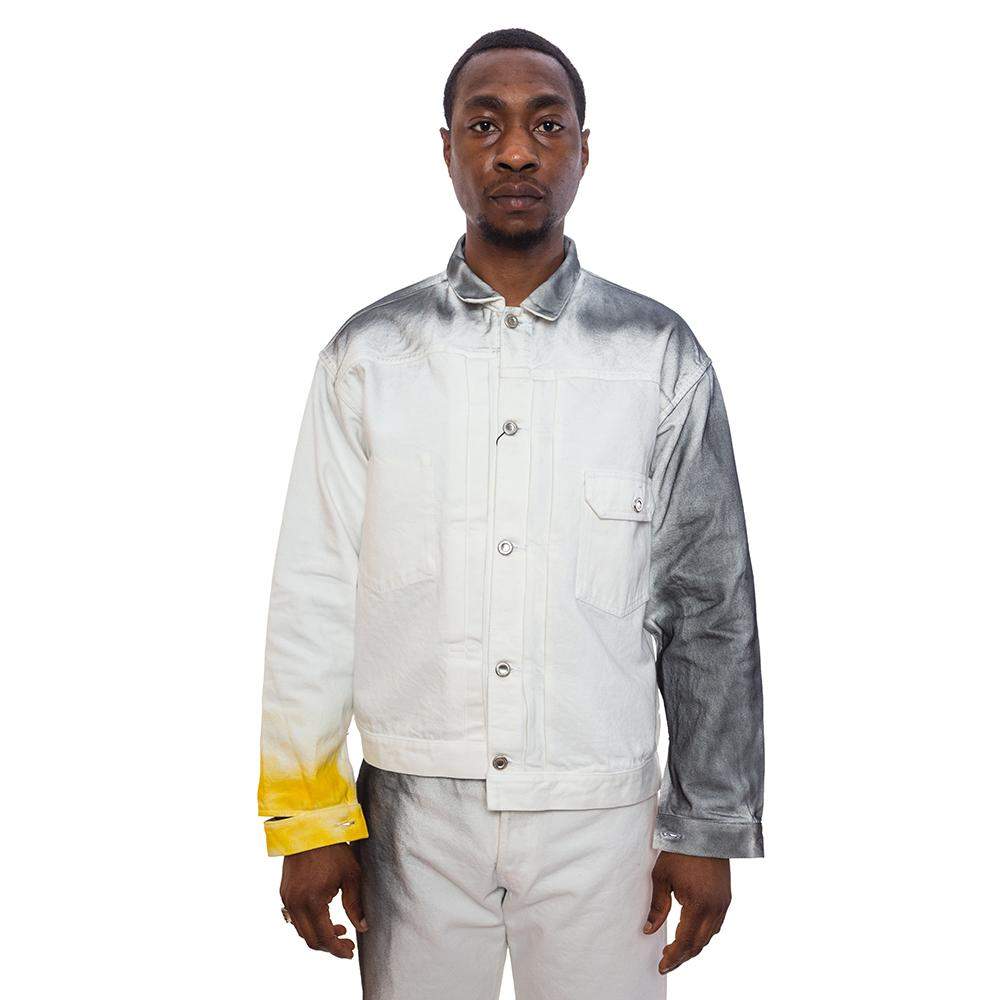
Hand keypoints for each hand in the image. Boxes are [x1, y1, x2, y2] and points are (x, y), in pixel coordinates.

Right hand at [279, 842, 366, 957]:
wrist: (309, 829)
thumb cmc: (333, 849)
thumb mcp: (350, 875)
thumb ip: (355, 904)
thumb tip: (362, 927)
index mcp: (313, 900)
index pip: (325, 937)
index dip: (338, 949)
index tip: (350, 952)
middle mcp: (296, 903)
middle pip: (311, 940)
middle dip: (330, 946)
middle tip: (347, 943)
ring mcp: (287, 899)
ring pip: (301, 931)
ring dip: (319, 935)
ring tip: (339, 929)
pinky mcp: (284, 894)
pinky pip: (295, 919)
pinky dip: (309, 924)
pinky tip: (324, 917)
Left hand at [644, 851, 730, 973]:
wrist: (704, 831)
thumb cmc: (679, 852)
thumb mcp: (661, 877)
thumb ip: (657, 906)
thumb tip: (649, 930)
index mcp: (698, 905)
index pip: (685, 941)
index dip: (673, 957)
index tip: (662, 965)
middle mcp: (715, 909)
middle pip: (699, 944)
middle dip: (682, 956)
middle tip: (666, 962)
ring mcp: (723, 904)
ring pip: (709, 936)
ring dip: (693, 946)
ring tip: (676, 950)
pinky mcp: (726, 898)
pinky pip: (716, 925)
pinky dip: (703, 934)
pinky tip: (691, 932)